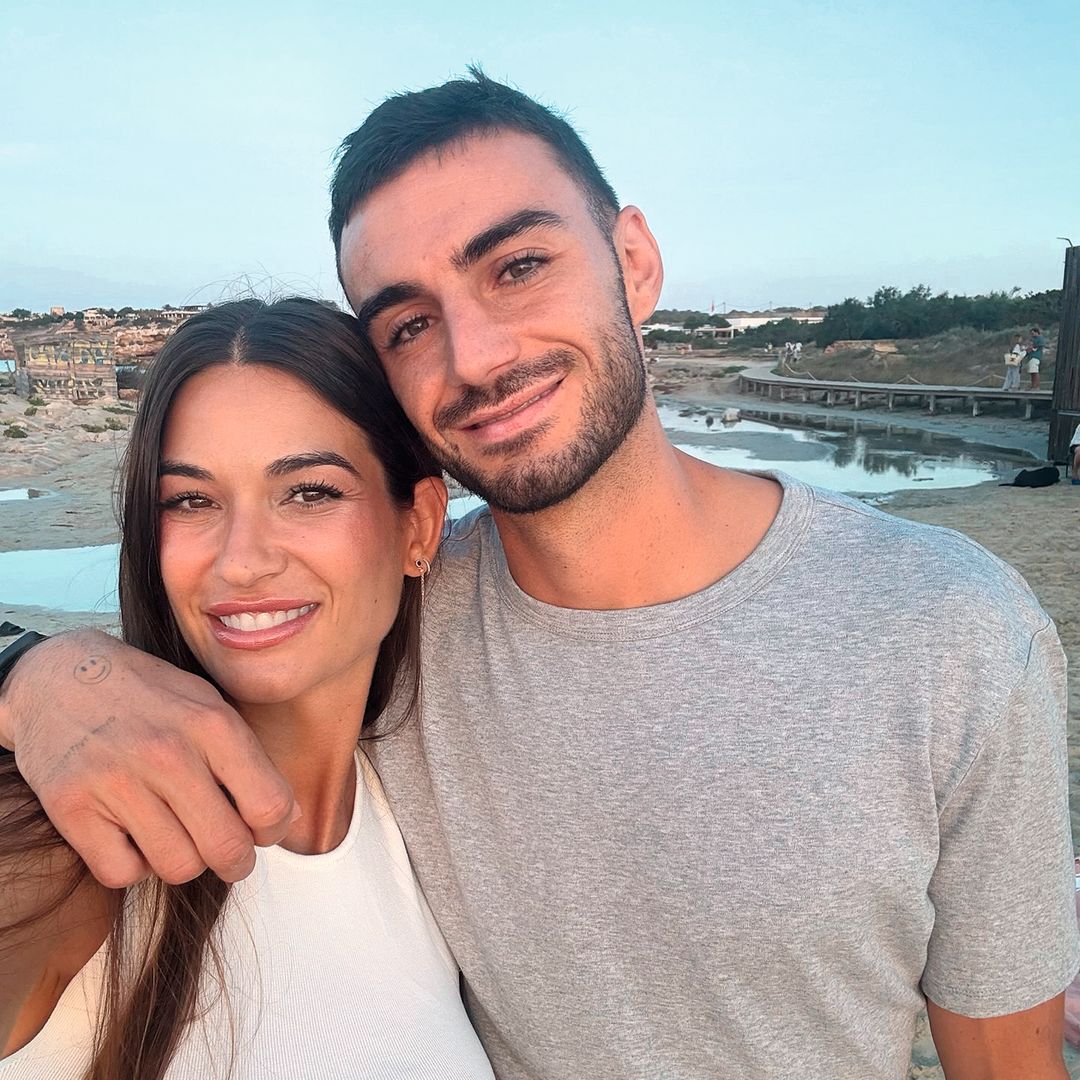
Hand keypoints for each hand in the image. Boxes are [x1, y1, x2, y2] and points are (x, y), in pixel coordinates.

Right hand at [0, 630, 294, 887]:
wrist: (55, 676)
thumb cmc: (146, 695)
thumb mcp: (207, 704)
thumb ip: (249, 757)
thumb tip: (288, 817)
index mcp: (212, 723)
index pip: (269, 805)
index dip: (274, 830)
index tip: (263, 830)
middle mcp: (167, 751)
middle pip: (227, 848)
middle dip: (236, 862)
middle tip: (229, 854)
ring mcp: (116, 780)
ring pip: (178, 867)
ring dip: (184, 861)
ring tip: (177, 834)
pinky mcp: (71, 806)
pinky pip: (122, 873)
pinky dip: (132, 865)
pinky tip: (132, 835)